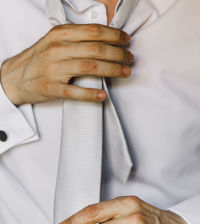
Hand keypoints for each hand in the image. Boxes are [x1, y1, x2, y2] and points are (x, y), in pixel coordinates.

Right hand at [0, 24, 132, 105]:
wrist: (14, 77)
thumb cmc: (37, 59)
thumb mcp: (53, 41)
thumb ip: (74, 38)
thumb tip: (101, 38)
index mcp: (60, 35)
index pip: (93, 32)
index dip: (114, 35)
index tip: (125, 40)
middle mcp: (58, 50)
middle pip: (96, 49)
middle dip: (118, 53)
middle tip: (129, 58)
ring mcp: (54, 70)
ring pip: (90, 68)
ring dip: (112, 70)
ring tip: (124, 72)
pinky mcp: (52, 88)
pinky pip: (75, 92)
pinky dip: (91, 94)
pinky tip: (103, 95)